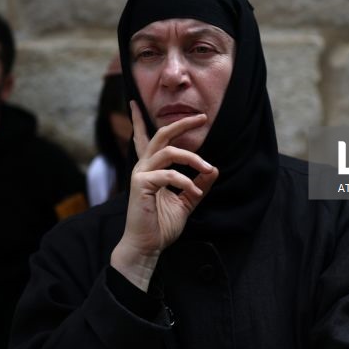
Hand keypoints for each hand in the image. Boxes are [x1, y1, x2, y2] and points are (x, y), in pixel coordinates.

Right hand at [110, 101, 217, 290]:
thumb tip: (214, 169)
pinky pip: (168, 175)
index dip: (140, 120)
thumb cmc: (161, 225)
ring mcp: (141, 174)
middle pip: (161, 135)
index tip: (134, 102)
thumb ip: (198, 184)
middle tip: (201, 117)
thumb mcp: (186, 201)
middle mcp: (144, 167)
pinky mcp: (141, 185)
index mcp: (150, 168)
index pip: (144, 138)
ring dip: (192, 158)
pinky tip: (194, 194)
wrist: (148, 246)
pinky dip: (186, 182)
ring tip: (208, 169)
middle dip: (182, 123)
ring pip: (168, 151)